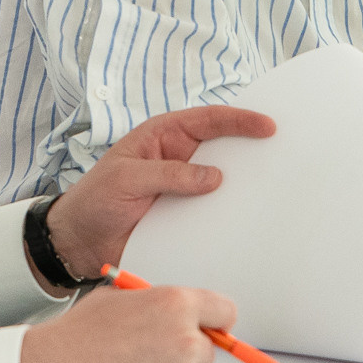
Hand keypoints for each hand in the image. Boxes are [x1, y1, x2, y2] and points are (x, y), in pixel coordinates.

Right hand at [18, 282, 227, 362]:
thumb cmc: (73, 340)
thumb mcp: (115, 299)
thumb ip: (154, 305)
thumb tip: (174, 316)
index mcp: (175, 305)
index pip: (224, 312)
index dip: (214, 324)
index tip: (209, 333)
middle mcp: (186, 341)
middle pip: (208, 354)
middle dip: (182, 360)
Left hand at [42, 106, 274, 285]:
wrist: (78, 243)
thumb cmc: (94, 200)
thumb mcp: (126, 179)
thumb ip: (167, 175)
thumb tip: (214, 176)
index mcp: (163, 137)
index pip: (207, 120)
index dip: (239, 120)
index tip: (267, 126)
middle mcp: (179, 159)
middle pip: (223, 147)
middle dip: (252, 148)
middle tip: (284, 151)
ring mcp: (184, 189)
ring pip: (222, 182)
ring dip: (245, 185)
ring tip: (276, 187)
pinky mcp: (185, 218)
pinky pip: (213, 213)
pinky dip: (231, 215)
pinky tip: (251, 219)